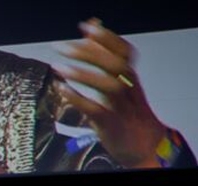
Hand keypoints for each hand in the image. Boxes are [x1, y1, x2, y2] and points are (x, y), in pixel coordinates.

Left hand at [53, 18, 166, 167]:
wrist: (142, 145)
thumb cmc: (125, 112)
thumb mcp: (117, 84)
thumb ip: (104, 57)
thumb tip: (92, 25)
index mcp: (130, 78)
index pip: (124, 51)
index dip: (107, 38)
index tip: (86, 27)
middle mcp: (129, 90)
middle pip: (116, 65)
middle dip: (89, 53)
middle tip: (62, 47)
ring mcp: (121, 108)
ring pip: (109, 87)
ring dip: (83, 74)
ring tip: (58, 67)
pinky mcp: (111, 126)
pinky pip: (96, 111)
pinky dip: (79, 99)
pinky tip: (62, 90)